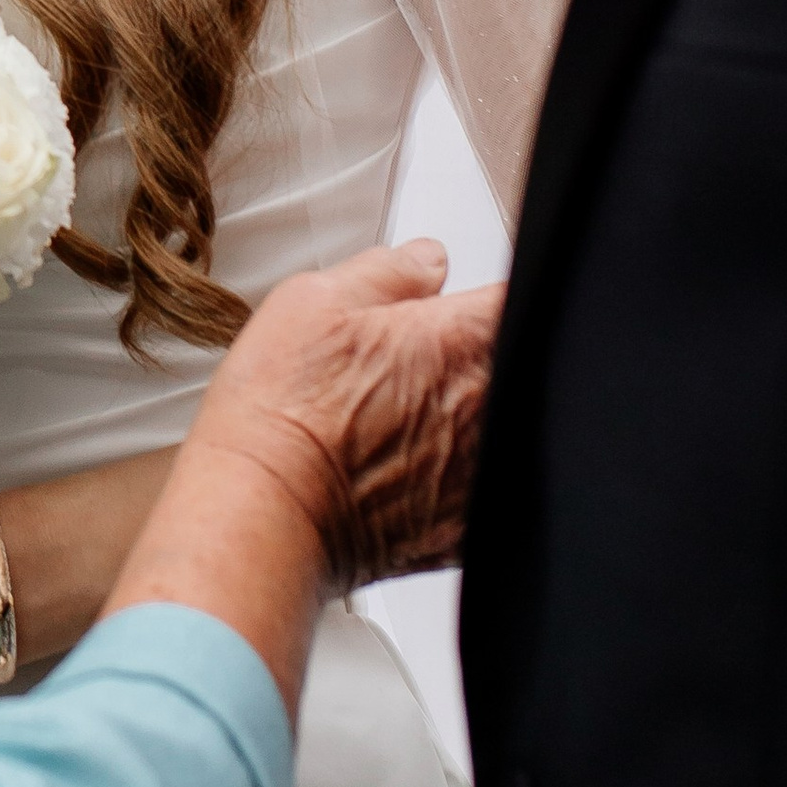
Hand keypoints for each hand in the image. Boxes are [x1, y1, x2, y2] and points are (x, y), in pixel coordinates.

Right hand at [188, 237, 499, 590]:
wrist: (267, 509)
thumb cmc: (285, 412)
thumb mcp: (315, 302)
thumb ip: (387, 271)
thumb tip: (427, 262)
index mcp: (465, 338)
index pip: (520, 296)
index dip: (492, 296)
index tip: (461, 306)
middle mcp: (488, 404)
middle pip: (516, 365)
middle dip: (473, 357)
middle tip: (408, 364)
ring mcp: (484, 468)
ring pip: (495, 427)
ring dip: (459, 418)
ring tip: (390, 422)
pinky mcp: (467, 524)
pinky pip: (475, 488)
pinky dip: (446, 478)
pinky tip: (394, 473)